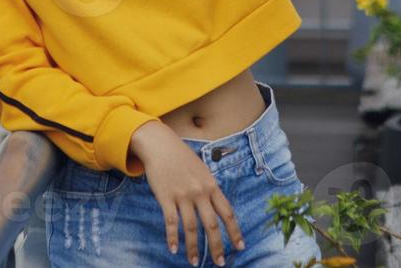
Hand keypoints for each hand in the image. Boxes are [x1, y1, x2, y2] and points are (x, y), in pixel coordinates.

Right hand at [130, 121, 244, 265]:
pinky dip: (172, 237)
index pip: (227, 213)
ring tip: (194, 262)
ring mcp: (183, 195)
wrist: (160, 145)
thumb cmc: (182, 158)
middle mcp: (200, 192)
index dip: (235, 231)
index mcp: (212, 186)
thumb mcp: (202, 170)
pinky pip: (171, 222)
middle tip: (220, 263)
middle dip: (217, 246)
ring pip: (191, 227)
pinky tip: (173, 249)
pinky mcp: (166, 197)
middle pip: (211, 225)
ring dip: (193, 248)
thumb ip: (210, 189)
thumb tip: (217, 208)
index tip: (240, 247)